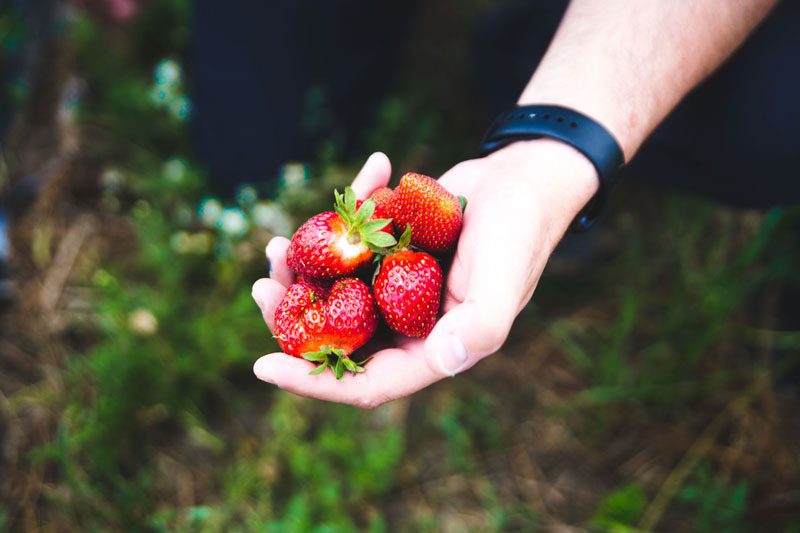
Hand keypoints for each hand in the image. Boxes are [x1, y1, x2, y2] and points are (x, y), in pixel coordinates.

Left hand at [251, 141, 598, 407]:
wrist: (523, 183)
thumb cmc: (520, 231)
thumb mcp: (504, 277)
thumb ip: (480, 324)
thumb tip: (442, 362)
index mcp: (431, 348)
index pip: (367, 382)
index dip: (314, 382)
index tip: (263, 367)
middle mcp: (407, 323)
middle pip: (335, 338)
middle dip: (291, 319)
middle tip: (264, 285)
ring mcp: (393, 286)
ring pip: (331, 292)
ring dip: (300, 271)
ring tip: (279, 244)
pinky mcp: (386, 251)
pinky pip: (348, 247)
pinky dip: (342, 219)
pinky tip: (359, 180)